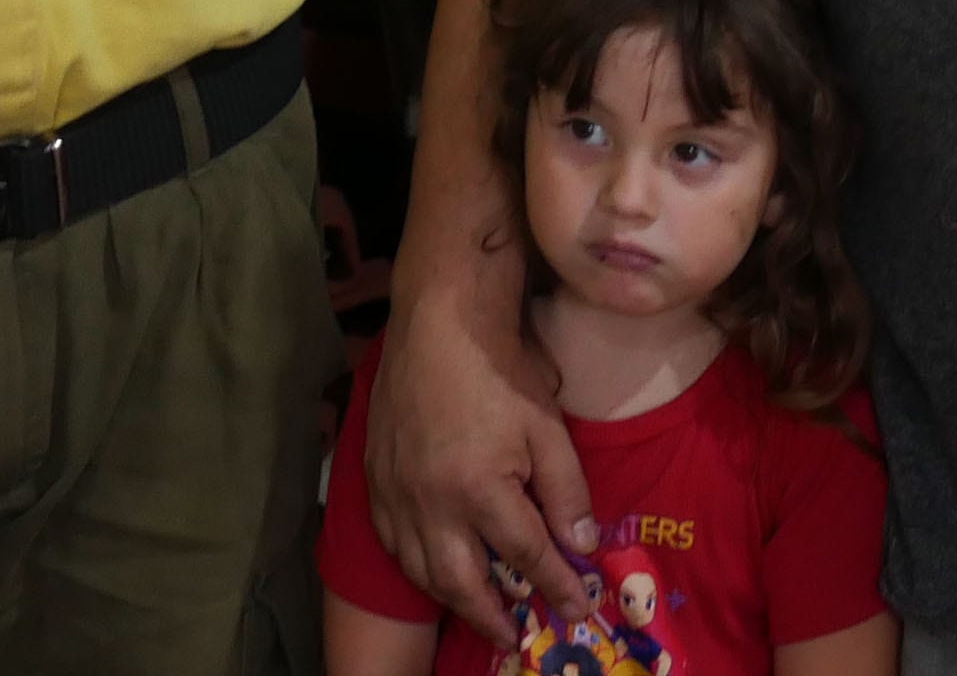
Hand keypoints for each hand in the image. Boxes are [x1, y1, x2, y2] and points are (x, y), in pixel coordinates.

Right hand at [366, 278, 598, 629]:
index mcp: (480, 491)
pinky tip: (430, 567)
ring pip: (420, 569)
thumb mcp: (548, 428)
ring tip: (477, 611)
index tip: (578, 610)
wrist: (437, 321)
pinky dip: (413, 564)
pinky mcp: (375, 478)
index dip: (557, 588)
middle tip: (513, 634)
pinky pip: (390, 540)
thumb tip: (581, 548)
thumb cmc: (500, 369)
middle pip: (462, 582)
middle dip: (492, 616)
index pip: (528, 557)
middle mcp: (431, 503)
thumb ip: (567, 493)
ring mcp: (397, 493)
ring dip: (451, 598)